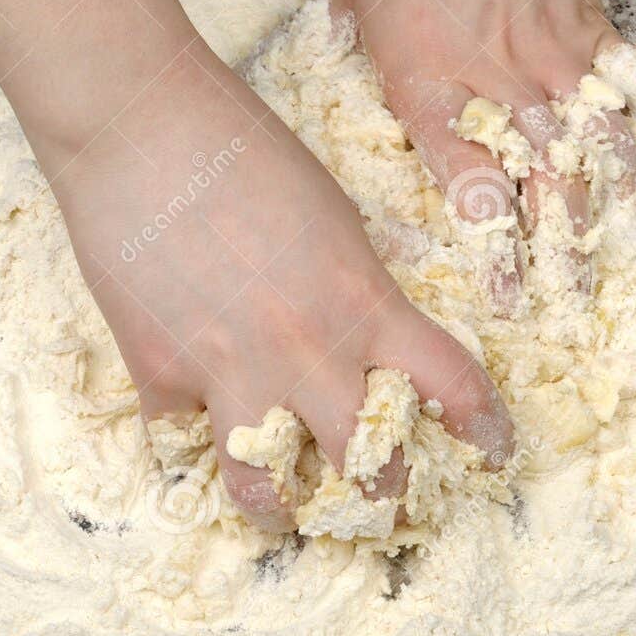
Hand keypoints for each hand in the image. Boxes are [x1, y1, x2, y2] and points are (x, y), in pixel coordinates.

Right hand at [30, 46, 514, 531]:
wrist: (142, 125)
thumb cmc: (246, 147)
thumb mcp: (335, 217)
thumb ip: (356, 288)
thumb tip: (362, 334)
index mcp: (366, 304)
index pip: (455, 388)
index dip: (484, 433)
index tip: (493, 453)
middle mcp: (307, 354)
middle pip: (370, 469)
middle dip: (388, 501)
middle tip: (387, 507)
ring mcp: (230, 373)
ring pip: (266, 492)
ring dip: (285, 510)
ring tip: (289, 510)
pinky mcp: (159, 375)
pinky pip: (178, 443)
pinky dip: (187, 446)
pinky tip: (194, 439)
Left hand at [317, 0, 635, 304]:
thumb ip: (341, 58)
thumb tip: (322, 97)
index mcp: (425, 81)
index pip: (463, 185)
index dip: (490, 249)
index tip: (505, 299)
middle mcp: (496, 83)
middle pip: (539, 187)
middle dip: (560, 258)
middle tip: (576, 315)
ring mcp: (555, 57)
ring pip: (595, 154)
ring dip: (615, 216)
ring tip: (631, 269)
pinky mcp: (594, 25)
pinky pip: (631, 94)